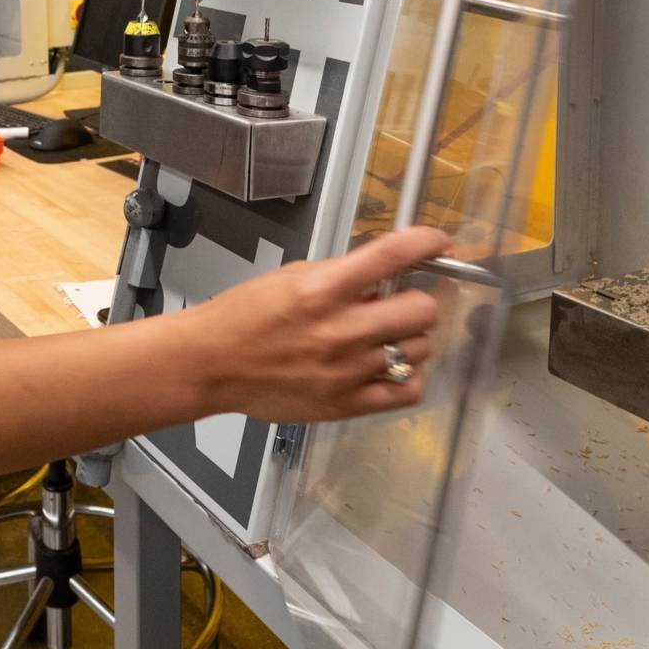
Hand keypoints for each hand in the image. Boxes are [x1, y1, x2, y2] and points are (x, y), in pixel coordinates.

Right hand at [195, 225, 452, 422]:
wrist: (211, 364)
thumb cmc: (245, 315)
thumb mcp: (293, 277)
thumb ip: (342, 276)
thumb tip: (388, 275)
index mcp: (323, 290)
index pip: (394, 255)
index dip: (427, 243)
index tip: (437, 243)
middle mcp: (340, 331)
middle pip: (422, 311)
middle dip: (419, 300)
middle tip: (404, 301)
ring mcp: (347, 372)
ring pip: (419, 349)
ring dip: (412, 337)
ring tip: (390, 335)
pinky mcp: (347, 405)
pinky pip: (408, 391)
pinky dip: (411, 375)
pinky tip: (395, 365)